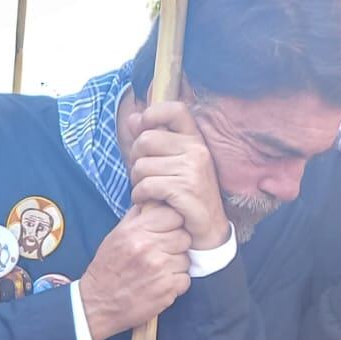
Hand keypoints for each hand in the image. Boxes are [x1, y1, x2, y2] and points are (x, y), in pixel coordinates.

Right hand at [77, 203, 190, 339]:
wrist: (97, 303)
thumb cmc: (107, 268)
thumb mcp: (115, 236)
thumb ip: (137, 217)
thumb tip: (156, 201)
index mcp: (136, 231)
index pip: (173, 215)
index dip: (172, 223)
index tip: (166, 231)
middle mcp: (148, 248)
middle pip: (184, 236)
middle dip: (176, 244)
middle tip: (162, 253)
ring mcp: (159, 270)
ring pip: (186, 259)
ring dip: (176, 265)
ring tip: (159, 270)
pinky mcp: (167, 290)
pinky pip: (186, 279)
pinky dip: (176, 283)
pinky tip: (161, 283)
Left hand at [121, 98, 230, 249]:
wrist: (207, 230)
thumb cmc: (186, 195)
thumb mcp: (174, 163)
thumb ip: (154, 141)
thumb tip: (132, 118)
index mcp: (195, 139)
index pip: (174, 109)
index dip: (152, 114)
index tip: (142, 128)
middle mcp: (197, 150)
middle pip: (145, 140)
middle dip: (135, 160)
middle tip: (143, 175)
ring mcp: (193, 169)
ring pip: (141, 166)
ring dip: (137, 182)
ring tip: (148, 191)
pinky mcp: (186, 190)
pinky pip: (146, 186)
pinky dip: (140, 196)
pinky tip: (148, 202)